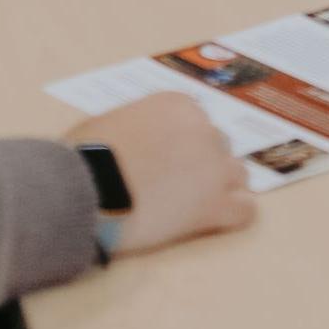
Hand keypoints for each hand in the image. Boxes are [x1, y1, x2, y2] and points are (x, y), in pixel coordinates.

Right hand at [70, 92, 255, 255]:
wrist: (86, 189)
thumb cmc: (85, 154)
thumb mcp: (111, 122)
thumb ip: (138, 126)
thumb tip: (135, 142)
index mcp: (178, 106)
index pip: (198, 123)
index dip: (184, 145)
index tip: (168, 162)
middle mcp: (204, 129)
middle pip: (218, 148)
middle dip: (202, 166)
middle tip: (176, 187)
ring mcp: (214, 167)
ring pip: (237, 175)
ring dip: (220, 189)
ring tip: (193, 207)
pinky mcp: (215, 205)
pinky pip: (244, 210)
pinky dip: (232, 217)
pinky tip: (213, 223)